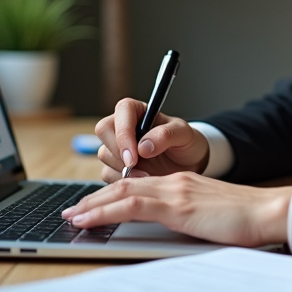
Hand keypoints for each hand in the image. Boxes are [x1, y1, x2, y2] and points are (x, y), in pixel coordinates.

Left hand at [61, 172, 291, 247]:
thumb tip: (173, 234)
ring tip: (72, 217)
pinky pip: (132, 204)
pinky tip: (88, 219)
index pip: (138, 185)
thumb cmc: (248, 220)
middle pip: (124, 185)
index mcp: (183, 184)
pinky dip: (105, 211)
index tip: (92, 207)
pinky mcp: (177, 205)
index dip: (111, 195)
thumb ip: (190, 218)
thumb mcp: (211, 217)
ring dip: (92, 205)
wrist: (269, 212)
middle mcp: (175, 182)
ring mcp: (175, 191)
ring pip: (121, 192)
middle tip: (73, 212)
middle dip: (94, 199)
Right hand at [93, 98, 210, 181]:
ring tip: (148, 174)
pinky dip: (124, 180)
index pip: (121, 111)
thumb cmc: (185, 143)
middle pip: (104, 131)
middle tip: (136, 167)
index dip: (124, 133)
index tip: (134, 155)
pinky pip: (107, 173)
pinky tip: (142, 180)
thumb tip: (143, 146)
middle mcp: (122, 125)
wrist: (188, 164)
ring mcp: (116, 146)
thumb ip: (166, 135)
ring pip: (104, 154)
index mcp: (137, 110)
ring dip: (123, 168)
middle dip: (119, 152)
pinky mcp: (114, 165)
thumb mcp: (184, 134)